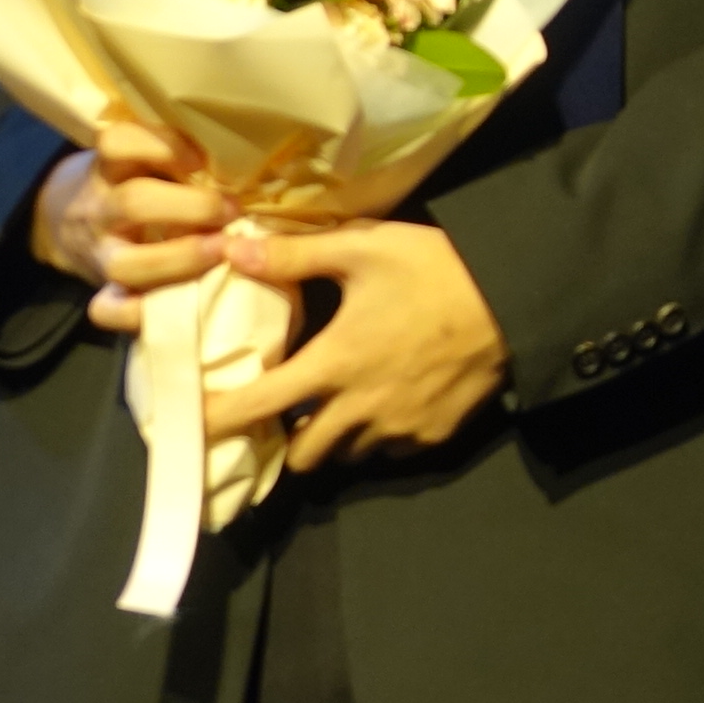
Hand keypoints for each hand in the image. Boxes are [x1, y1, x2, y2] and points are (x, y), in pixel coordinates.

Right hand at [36, 116, 233, 336]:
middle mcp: (99, 208)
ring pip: (126, 265)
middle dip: (192, 208)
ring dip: (181, 259)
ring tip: (223, 251)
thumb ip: (173, 158)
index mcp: (107, 167)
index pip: (118, 142)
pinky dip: (140, 313)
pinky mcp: (101, 291)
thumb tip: (240, 159)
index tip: (201, 159)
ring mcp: (99, 253)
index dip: (162, 147)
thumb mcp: (139, 157)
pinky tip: (183, 303)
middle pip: (135, 203)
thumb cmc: (128, 180)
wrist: (68, 218)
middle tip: (233, 209)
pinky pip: (108, 310)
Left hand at [209, 221, 510, 468]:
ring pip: (346, 455)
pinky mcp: (431, 438)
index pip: (257, 406)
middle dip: (285, 440)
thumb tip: (231, 250)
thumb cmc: (434, 269)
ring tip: (336, 404)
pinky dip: (376, 437)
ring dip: (332, 439)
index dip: (217, 421)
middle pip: (301, 454)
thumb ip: (294, 255)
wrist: (513, 300)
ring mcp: (398, 431)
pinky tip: (385, 402)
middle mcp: (359, 411)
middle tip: (284, 412)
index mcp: (333, 364)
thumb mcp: (363, 247)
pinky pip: (389, 451)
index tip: (190, 427)